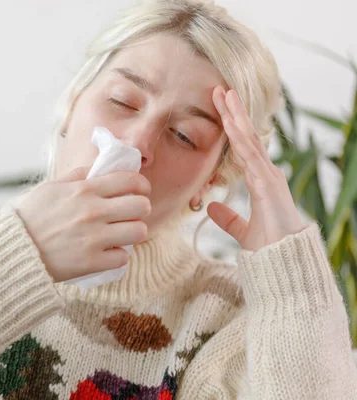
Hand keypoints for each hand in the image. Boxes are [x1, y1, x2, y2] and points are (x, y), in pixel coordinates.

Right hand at [15, 167, 151, 281]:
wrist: (11, 250)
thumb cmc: (29, 217)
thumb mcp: (49, 188)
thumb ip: (76, 177)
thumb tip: (97, 170)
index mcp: (84, 190)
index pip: (130, 180)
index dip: (141, 185)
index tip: (140, 191)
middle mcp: (93, 212)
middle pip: (141, 206)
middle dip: (140, 209)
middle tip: (130, 214)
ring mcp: (94, 238)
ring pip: (139, 231)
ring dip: (133, 233)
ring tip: (121, 234)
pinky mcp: (91, 262)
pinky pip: (123, 257)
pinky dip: (117, 256)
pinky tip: (107, 252)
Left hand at [207, 86, 306, 251]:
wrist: (285, 261)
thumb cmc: (269, 247)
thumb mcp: (241, 230)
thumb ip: (227, 218)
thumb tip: (210, 207)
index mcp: (260, 181)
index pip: (242, 148)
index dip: (231, 128)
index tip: (219, 109)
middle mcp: (266, 174)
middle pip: (246, 137)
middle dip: (233, 113)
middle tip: (220, 90)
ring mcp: (269, 177)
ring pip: (249, 140)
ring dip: (236, 117)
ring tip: (225, 95)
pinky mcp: (268, 185)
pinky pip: (252, 157)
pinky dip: (242, 140)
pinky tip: (232, 124)